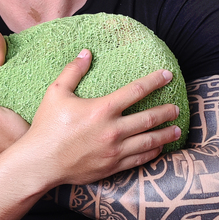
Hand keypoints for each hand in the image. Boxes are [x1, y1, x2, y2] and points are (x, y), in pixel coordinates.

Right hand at [22, 50, 182, 187]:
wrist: (41, 162)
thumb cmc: (47, 126)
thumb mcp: (56, 93)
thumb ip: (73, 71)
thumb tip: (86, 52)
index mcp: (102, 109)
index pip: (136, 91)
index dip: (154, 81)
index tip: (167, 76)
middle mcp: (113, 130)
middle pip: (150, 118)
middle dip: (167, 111)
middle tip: (176, 107)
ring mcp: (115, 151)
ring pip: (150, 141)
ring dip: (166, 134)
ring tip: (177, 129)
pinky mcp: (113, 167)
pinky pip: (140, 159)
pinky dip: (153, 152)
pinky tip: (159, 148)